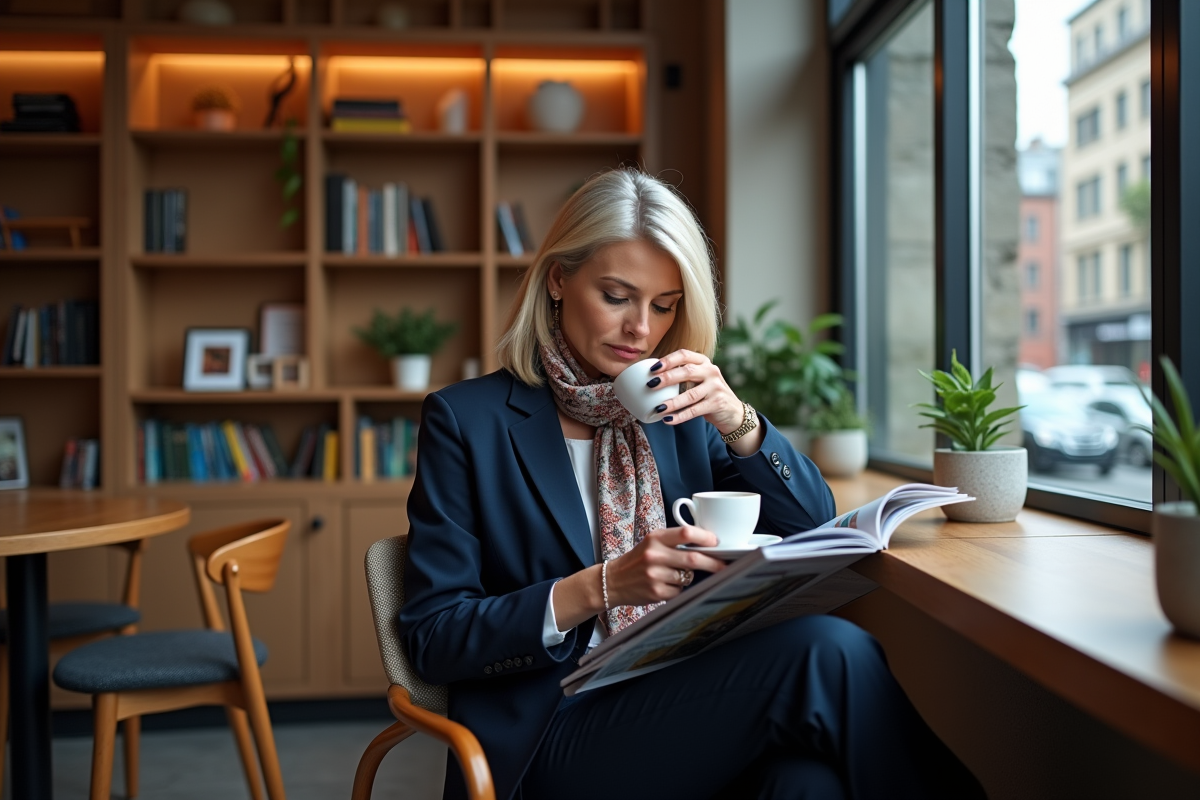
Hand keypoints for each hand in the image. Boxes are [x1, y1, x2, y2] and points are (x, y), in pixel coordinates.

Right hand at [606, 526, 726, 605]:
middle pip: (694, 558)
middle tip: (723, 565)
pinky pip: (679, 591)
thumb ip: (674, 541)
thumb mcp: (651, 543)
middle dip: (713, 563)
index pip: (686, 533)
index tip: (716, 542)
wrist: (613, 580)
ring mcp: (655, 575)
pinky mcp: (656, 592)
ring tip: (674, 574)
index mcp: (655, 538)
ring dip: (689, 577)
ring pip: (688, 577)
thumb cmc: (637, 560)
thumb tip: (707, 545)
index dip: (705, 538)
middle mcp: (654, 555)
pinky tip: (665, 585)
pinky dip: (678, 589)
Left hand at [647, 350, 743, 435]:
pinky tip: (668, 420)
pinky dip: (680, 416)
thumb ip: (682, 376)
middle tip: (650, 385)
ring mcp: (715, 387)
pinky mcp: (717, 403)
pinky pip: (695, 410)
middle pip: (686, 372)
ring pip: (690, 395)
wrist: (733, 411)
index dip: (668, 360)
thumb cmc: (708, 394)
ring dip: (672, 402)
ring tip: (657, 408)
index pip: (684, 355)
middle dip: (667, 378)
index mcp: (703, 362)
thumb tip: (651, 378)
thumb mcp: (699, 379)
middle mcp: (711, 371)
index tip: (652, 368)